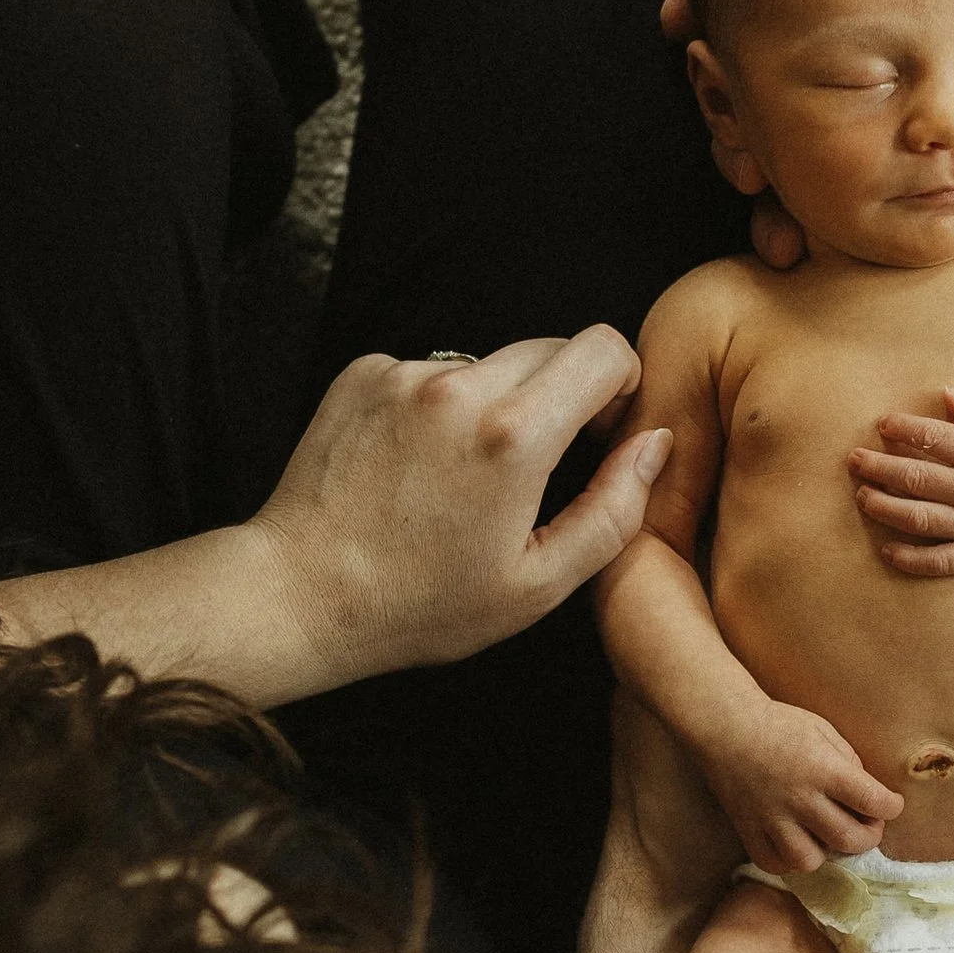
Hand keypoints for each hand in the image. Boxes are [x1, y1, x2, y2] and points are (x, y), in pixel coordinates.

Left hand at [250, 332, 669, 684]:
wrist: (301, 593)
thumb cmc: (419, 604)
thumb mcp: (538, 583)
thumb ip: (614, 511)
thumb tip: (653, 446)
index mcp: (513, 436)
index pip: (601, 348)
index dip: (619, 384)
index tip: (601, 429)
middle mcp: (459, 386)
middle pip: (550, 347)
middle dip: (562, 395)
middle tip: (537, 465)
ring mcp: (405, 372)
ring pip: (489, 362)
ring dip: (496, 402)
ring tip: (463, 478)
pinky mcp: (365, 372)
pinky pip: (432, 369)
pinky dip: (439, 406)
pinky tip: (417, 467)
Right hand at [664, 0, 953, 257]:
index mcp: (905, 62)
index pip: (808, 26)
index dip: (741, 11)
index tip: (689, 6)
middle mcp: (877, 114)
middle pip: (767, 89)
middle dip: (724, 90)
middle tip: (706, 82)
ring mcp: (870, 175)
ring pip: (772, 158)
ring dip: (741, 159)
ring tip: (745, 166)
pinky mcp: (872, 236)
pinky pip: (806, 228)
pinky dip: (778, 229)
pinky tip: (782, 239)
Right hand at [705, 698, 903, 870]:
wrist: (725, 726)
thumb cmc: (779, 724)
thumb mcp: (824, 731)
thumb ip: (849, 763)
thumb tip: (866, 794)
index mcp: (824, 769)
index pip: (874, 802)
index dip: (892, 806)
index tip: (890, 804)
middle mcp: (800, 799)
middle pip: (849, 839)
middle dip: (869, 835)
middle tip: (866, 824)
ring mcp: (772, 819)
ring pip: (811, 860)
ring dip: (827, 850)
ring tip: (826, 834)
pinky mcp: (749, 830)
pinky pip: (775, 863)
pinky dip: (790, 859)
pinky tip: (796, 842)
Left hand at [851, 389, 953, 573]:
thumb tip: (946, 391)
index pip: (935, 438)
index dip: (903, 429)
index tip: (882, 425)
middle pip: (917, 478)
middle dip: (879, 467)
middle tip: (854, 460)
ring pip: (921, 519)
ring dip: (885, 508)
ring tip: (863, 497)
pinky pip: (940, 561)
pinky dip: (911, 559)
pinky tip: (888, 550)